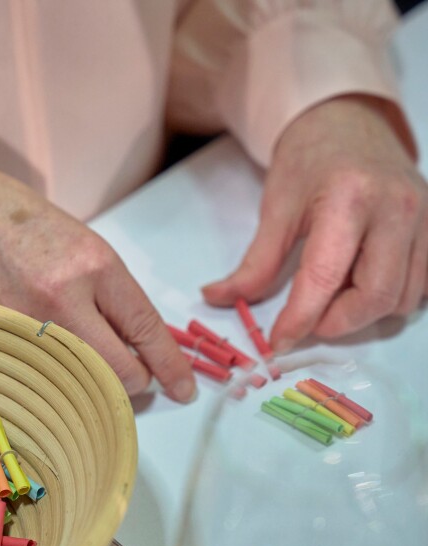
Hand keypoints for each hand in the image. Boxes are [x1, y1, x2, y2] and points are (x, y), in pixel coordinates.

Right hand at [0, 141, 195, 401]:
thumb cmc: (14, 221)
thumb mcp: (77, 242)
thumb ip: (107, 289)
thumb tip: (136, 338)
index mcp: (96, 264)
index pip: (146, 329)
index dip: (170, 366)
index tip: (184, 389)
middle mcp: (66, 296)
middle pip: (121, 371)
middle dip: (135, 383)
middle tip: (133, 381)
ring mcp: (29, 323)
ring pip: (81, 383)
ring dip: (93, 387)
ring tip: (89, 373)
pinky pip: (42, 379)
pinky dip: (54, 382)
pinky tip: (50, 368)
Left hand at [203, 95, 427, 351]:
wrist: (346, 124)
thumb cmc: (309, 163)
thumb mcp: (275, 210)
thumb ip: (254, 264)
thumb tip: (217, 298)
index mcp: (348, 198)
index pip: (326, 277)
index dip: (301, 319)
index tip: (278, 342)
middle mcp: (396, 207)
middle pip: (377, 295)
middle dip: (338, 322)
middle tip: (308, 321)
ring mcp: (425, 216)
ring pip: (405, 297)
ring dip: (366, 314)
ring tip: (334, 295)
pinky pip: (424, 285)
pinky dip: (392, 299)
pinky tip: (362, 284)